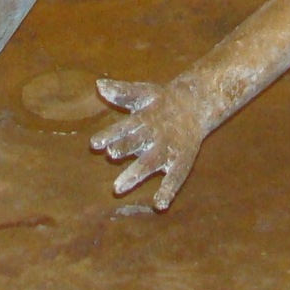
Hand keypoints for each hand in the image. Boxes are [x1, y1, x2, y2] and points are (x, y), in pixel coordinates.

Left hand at [89, 77, 209, 210]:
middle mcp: (154, 134)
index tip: (94, 144)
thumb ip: (122, 92)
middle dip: (125, 147)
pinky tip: (159, 205)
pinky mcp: (181, 160)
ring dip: (135, 174)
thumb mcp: (142, 93)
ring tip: (117, 187)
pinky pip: (175, 177)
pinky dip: (168, 190)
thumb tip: (98, 84)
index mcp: (143, 118)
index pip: (123, 127)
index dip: (109, 135)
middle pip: (137, 141)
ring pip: (150, 162)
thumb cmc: (162, 101)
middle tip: (111, 153)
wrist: (195, 104)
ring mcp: (167, 148)